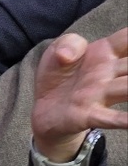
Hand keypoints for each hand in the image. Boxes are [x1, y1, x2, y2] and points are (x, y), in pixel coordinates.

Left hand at [32, 28, 127, 162]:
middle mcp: (108, 72)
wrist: (45, 110)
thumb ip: (67, 44)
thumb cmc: (59, 78)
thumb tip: (70, 54)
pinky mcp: (90, 114)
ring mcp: (101, 94)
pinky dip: (127, 121)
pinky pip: (112, 119)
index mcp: (104, 52)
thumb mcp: (57, 52)